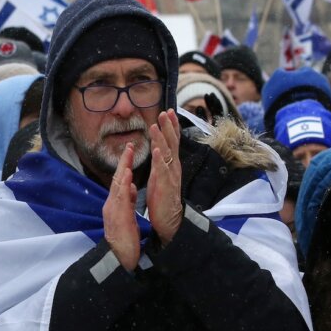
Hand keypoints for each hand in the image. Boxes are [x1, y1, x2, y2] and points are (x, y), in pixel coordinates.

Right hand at [103, 144, 140, 271]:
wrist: (119, 257)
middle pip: (117, 179)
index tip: (130, 151)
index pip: (120, 181)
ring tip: (128, 153)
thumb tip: (132, 188)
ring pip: (117, 185)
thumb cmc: (125, 239)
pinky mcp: (117, 215)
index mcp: (115, 204)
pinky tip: (128, 174)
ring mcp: (113, 209)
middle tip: (129, 144)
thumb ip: (129, 201)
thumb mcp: (127, 216)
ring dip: (123, 168)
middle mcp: (112, 203)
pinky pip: (121, 197)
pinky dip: (124, 184)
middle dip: (123, 161)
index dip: (125, 165)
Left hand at [146, 110, 183, 244]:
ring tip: (156, 125)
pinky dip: (160, 159)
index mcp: (171, 164)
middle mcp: (174, 167)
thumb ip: (161, 161)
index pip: (173, 141)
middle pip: (172, 142)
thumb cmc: (163, 197)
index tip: (169, 111)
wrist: (170, 219)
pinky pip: (163, 170)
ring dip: (162, 138)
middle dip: (169, 126)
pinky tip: (157, 149)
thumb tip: (159, 148)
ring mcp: (170, 175)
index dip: (172, 126)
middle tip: (165, 111)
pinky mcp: (165, 185)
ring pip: (167, 153)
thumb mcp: (161, 175)